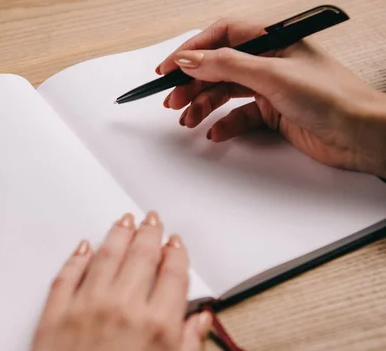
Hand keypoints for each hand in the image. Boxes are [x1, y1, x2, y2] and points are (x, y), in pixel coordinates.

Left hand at [20, 212, 211, 350]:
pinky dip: (77, 256)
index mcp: (158, 328)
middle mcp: (123, 309)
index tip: (175, 243)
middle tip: (152, 220)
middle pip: (141, 255)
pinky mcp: (54, 315)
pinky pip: (67, 274)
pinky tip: (84, 247)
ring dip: (118, 234)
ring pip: (106, 255)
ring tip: (125, 221)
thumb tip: (200, 323)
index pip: (173, 274)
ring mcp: (85, 308)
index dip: (176, 254)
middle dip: (149, 233)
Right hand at [157, 19, 385, 176]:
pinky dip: (224, 124)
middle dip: (193, 83)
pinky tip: (216, 131)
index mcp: (272, 39)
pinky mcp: (273, 112)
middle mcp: (269, 60)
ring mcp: (270, 87)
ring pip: (225, 92)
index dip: (192, 50)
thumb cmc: (331, 96)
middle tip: (172, 100)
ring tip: (188, 119)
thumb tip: (189, 58)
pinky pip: (239, 115)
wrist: (361, 135)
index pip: (221, 36)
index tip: (167, 68)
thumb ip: (226, 65)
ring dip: (203, 105)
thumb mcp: (271, 75)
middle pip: (218, 67)